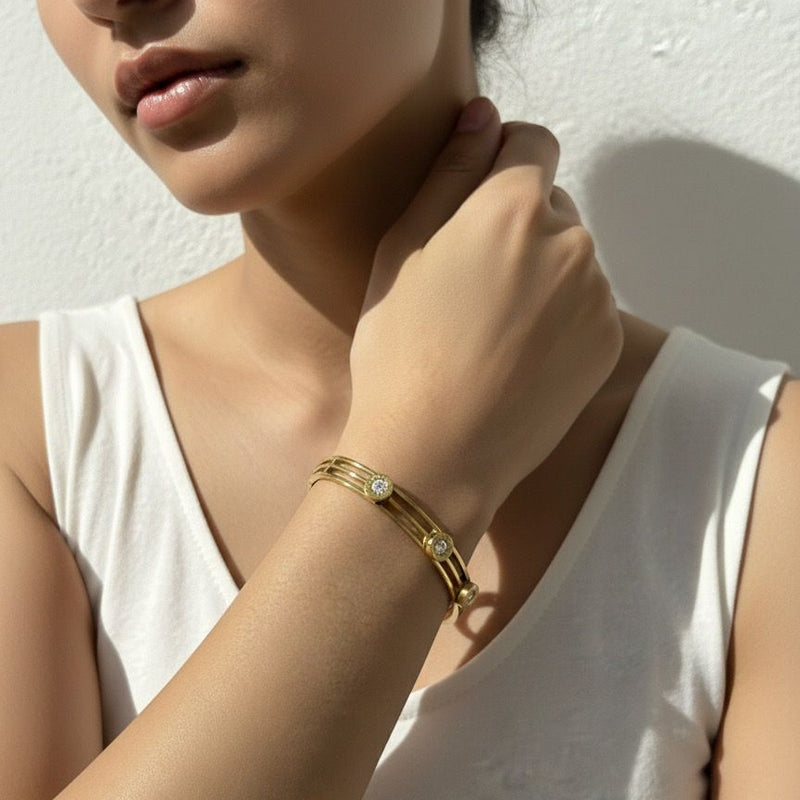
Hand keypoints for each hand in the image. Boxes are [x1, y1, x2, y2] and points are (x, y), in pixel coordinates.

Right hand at [343, 97, 623, 515]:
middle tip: (467, 284)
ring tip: (490, 327)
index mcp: (514, 207)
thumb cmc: (400, 349)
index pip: (532, 142)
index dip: (501, 161)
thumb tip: (485, 113)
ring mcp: (598, 295)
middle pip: (550, 205)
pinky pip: (587, 304)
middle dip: (516, 225)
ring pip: (569, 257)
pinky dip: (559, 316)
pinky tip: (517, 354)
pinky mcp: (609, 341)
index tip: (473, 202)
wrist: (434, 453)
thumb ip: (450, 171)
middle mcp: (571, 241)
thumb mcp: (402, 251)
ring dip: (539, 272)